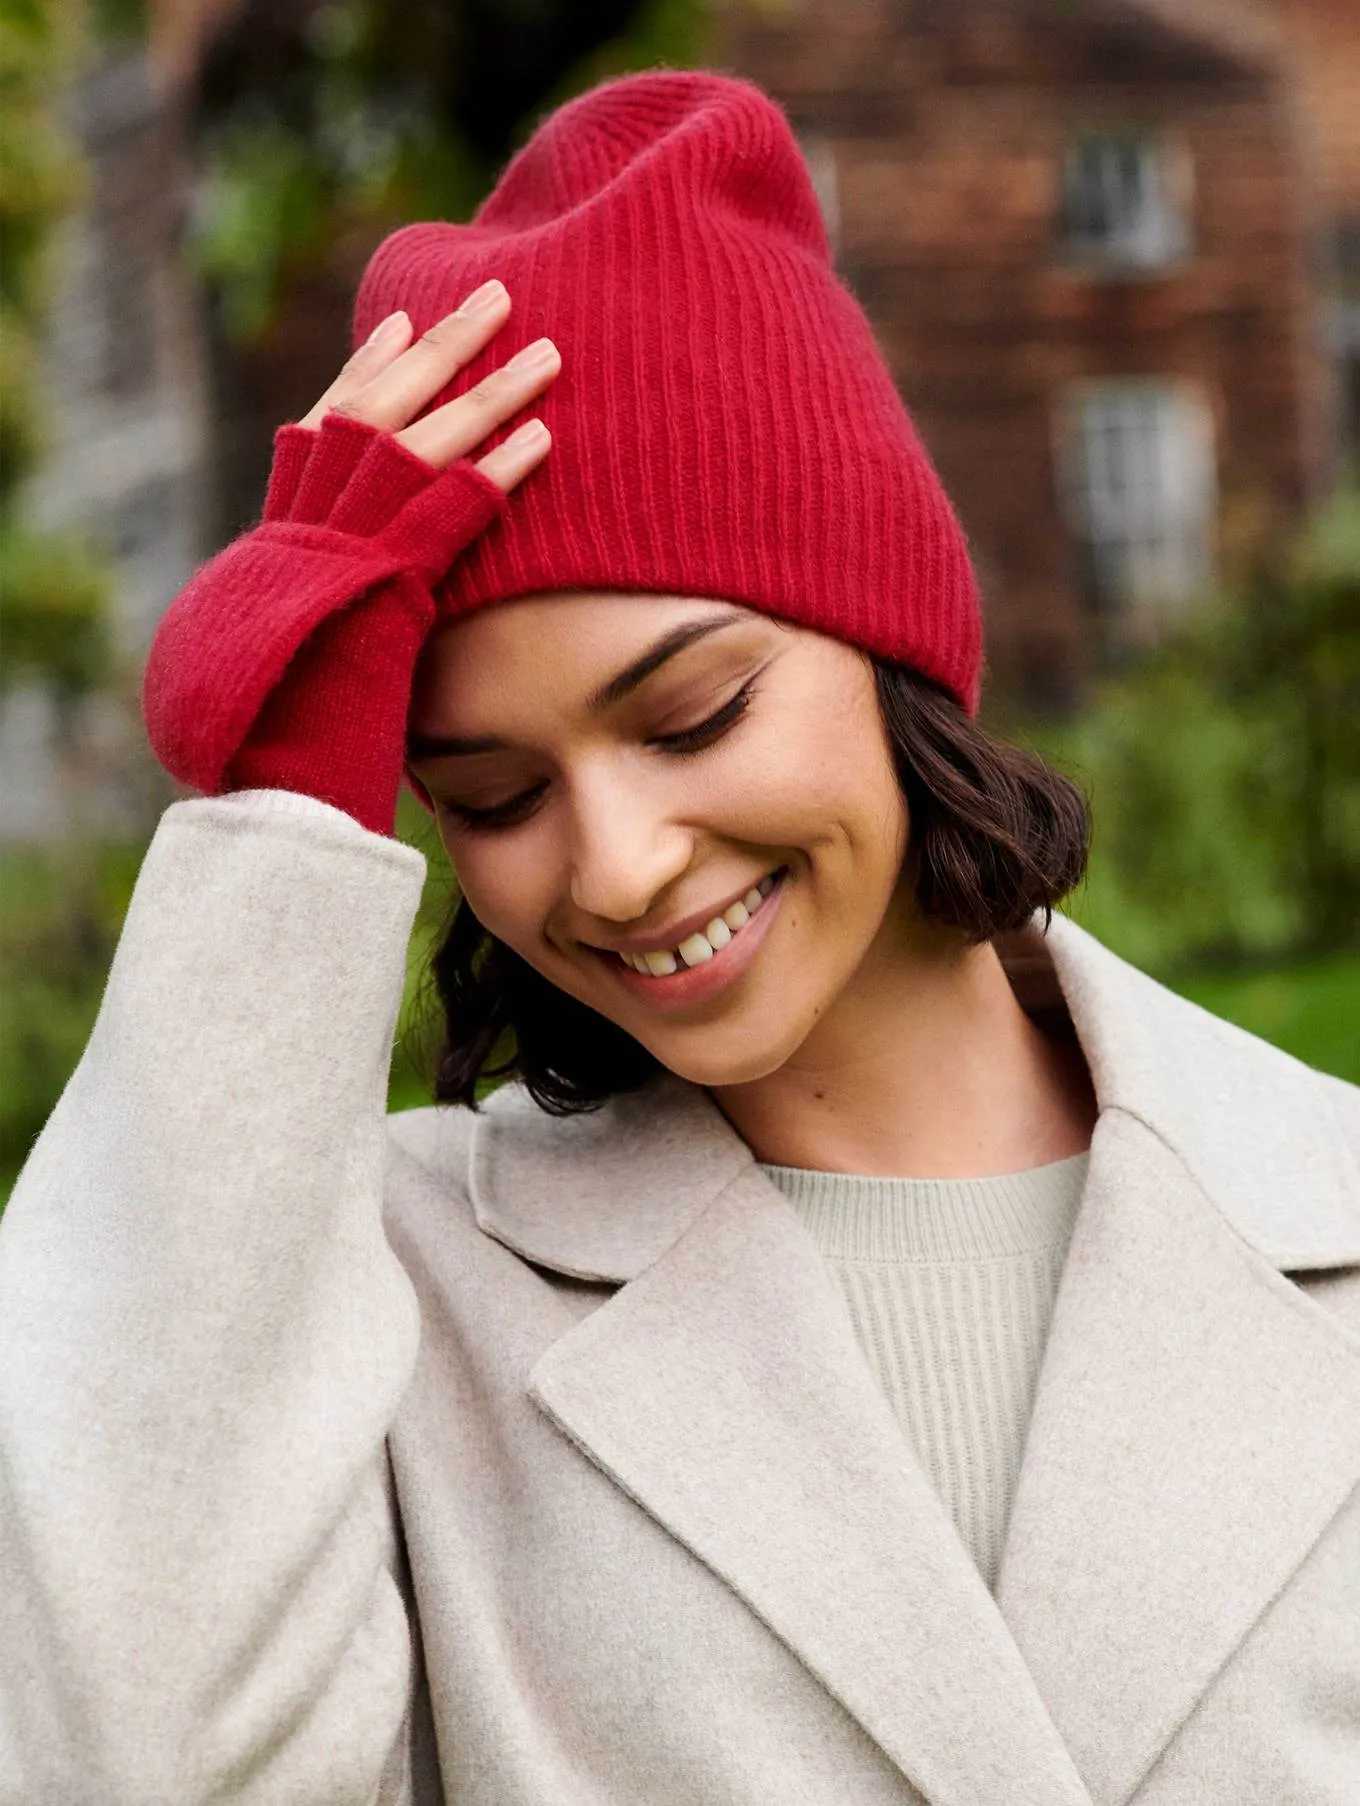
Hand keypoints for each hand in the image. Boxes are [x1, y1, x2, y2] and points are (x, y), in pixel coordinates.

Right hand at [144, 282, 560, 834]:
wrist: (260, 789)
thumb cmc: (272, 751)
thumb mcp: (292, 668)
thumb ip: (325, 623)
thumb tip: (347, 621)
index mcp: (281, 546)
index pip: (322, 436)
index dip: (362, 376)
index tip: (396, 325)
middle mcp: (306, 531)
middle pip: (375, 411)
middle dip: (438, 350)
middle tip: (493, 295)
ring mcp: (342, 554)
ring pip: (419, 445)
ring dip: (486, 392)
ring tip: (548, 350)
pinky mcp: (382, 588)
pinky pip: (448, 512)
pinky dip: (497, 471)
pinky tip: (545, 439)